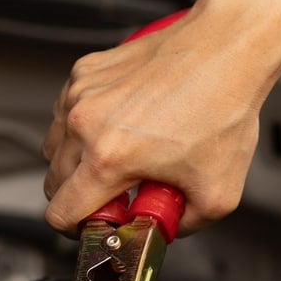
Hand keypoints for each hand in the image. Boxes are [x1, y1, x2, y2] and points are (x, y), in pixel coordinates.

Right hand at [41, 0, 280, 237]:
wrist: (227, 50)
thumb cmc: (224, 109)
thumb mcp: (218, 195)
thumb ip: (181, 226)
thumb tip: (162, 230)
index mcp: (109, 158)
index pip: (61, 213)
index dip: (77, 230)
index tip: (99, 227)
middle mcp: (86, 123)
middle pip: (54, 183)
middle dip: (84, 197)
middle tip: (123, 194)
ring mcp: (80, 93)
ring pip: (56, 147)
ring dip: (80, 162)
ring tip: (125, 159)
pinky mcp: (85, 71)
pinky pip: (68, 113)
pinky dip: (87, 127)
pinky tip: (125, 126)